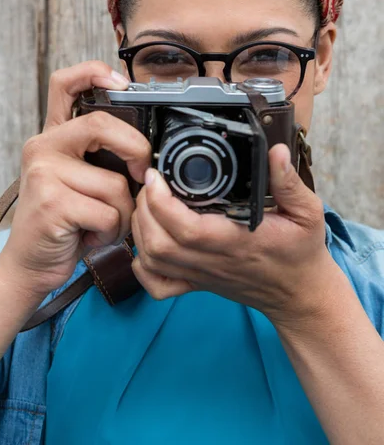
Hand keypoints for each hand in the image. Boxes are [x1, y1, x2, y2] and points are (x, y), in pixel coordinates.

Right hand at [0, 61, 150, 296]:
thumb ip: (100, 158)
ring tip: (105, 223)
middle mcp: (42, 148)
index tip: (123, 83)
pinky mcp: (51, 202)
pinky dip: (112, 230)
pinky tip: (93, 235)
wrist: (31, 265)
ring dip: (123, 212)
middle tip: (141, 174)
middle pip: (101, 125)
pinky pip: (107, 212)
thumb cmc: (63, 223)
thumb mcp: (78, 181)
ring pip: (113, 182)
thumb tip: (146, 153)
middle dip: (136, 150)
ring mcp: (44, 173)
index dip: (95, 73)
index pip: (65, 84)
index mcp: (53, 138)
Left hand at [131, 144, 336, 323]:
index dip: (161, 200)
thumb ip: (289, 182)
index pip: (187, 228)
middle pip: (159, 244)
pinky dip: (141, 264)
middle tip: (151, 182)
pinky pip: (157, 284)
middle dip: (144, 208)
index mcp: (236, 242)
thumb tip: (275, 152)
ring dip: (140, 229)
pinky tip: (146, 242)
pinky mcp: (196, 284)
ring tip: (148, 202)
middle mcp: (213, 261)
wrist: (299, 294)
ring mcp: (200, 275)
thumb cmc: (301, 253)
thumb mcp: (306, 213)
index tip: (157, 173)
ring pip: (152, 260)